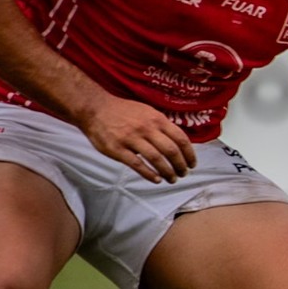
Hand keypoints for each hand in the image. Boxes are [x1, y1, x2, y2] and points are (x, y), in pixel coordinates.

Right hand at [80, 96, 197, 182]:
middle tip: (183, 173)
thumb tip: (178, 141)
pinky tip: (156, 179)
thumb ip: (162, 125)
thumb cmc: (123, 111)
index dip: (189, 154)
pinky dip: (149, 174)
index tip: (192, 163)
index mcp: (157, 119)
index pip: (181, 139)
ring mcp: (131, 139)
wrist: (95, 108)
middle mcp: (146, 128)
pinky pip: (137, 164)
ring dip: (167, 172)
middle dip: (180, 165)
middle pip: (171, 151)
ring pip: (156, 159)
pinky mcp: (117, 149)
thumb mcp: (147, 112)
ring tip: (172, 179)